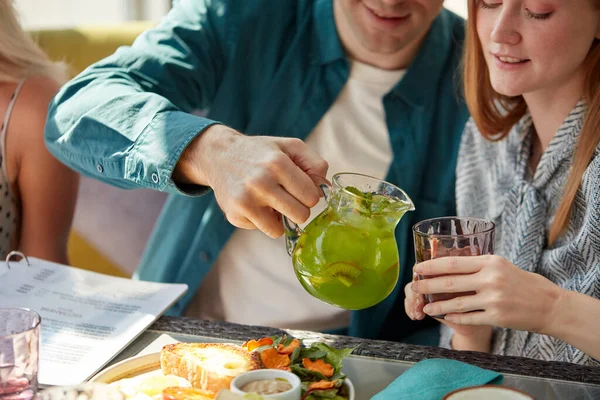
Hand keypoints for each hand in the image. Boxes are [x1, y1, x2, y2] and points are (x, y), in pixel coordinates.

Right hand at [175, 125, 327, 237]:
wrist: (219, 155)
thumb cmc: (261, 152)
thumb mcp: (290, 146)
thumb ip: (315, 164)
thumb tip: (324, 190)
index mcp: (278, 163)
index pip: (311, 197)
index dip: (308, 194)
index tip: (299, 188)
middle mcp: (260, 182)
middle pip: (300, 215)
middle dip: (297, 209)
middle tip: (286, 197)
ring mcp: (245, 200)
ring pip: (280, 230)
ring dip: (279, 219)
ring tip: (271, 202)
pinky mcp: (234, 214)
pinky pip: (261, 230)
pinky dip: (261, 221)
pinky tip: (254, 204)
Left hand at [412, 255, 564, 333]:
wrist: (550, 305)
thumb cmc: (524, 283)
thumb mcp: (502, 266)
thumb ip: (479, 265)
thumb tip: (451, 264)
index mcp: (490, 262)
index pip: (453, 263)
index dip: (432, 266)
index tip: (418, 268)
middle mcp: (490, 278)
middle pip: (450, 282)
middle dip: (428, 285)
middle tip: (414, 287)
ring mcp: (494, 298)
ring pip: (457, 303)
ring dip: (438, 306)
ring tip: (425, 307)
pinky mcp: (497, 316)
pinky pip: (469, 317)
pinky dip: (455, 317)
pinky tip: (445, 317)